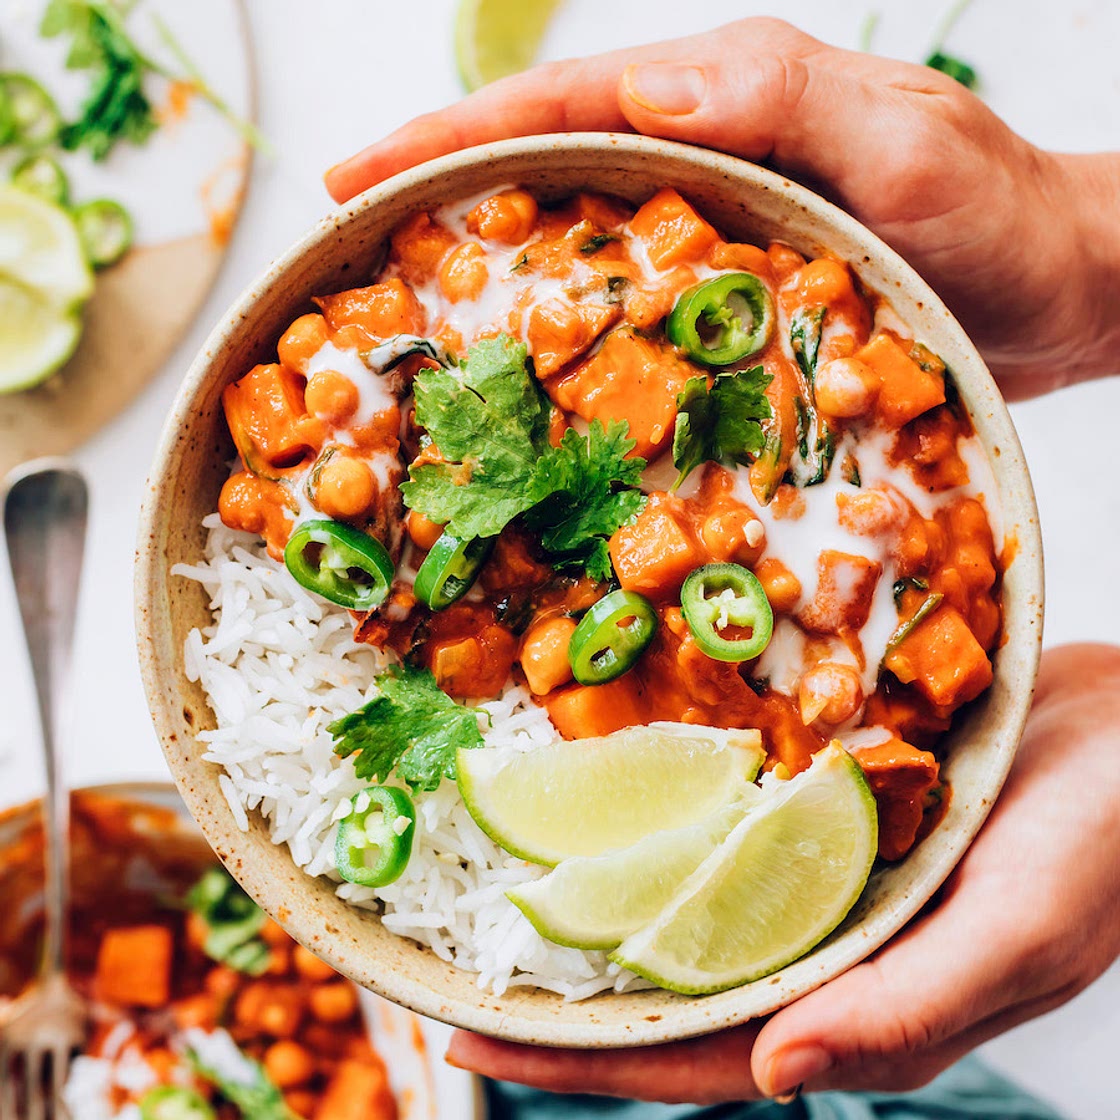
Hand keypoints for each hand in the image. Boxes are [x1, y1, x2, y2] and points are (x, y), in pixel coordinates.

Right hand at [325, 18, 1119, 399]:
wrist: (1056, 289)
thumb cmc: (999, 217)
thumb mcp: (904, 144)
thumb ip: (785, 100)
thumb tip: (647, 86)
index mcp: (724, 102)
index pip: (559, 106)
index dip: (449, 139)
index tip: (351, 176)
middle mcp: (704, 159)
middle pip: (544, 169)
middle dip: (438, 202)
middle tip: (344, 252)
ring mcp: (712, 233)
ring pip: (575, 244)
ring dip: (490, 276)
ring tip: (404, 326)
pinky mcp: (728, 299)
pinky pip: (629, 315)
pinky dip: (570, 342)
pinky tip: (528, 385)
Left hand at [444, 643, 1119, 1100]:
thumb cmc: (1110, 836)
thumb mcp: (1024, 924)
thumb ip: (909, 1006)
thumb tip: (772, 1077)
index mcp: (866, 1003)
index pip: (697, 1049)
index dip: (580, 1055)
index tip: (467, 1032)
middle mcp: (827, 945)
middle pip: (669, 977)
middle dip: (562, 983)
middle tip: (449, 957)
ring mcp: (822, 877)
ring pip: (687, 901)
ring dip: (599, 895)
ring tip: (499, 875)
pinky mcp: (826, 810)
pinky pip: (725, 824)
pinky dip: (662, 818)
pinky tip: (601, 790)